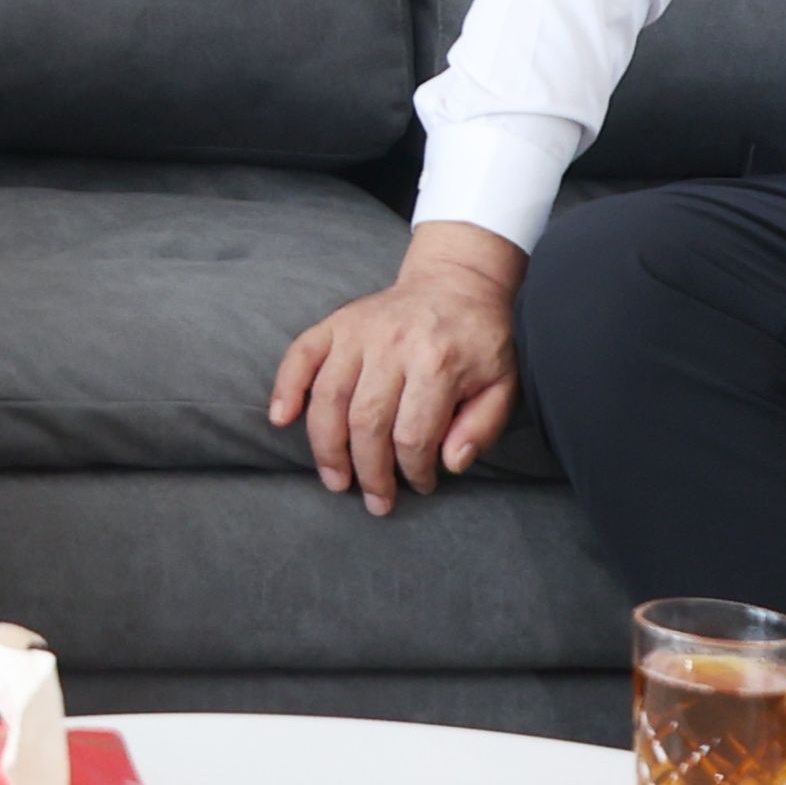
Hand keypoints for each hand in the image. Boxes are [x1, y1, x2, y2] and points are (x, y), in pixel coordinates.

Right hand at [269, 222, 527, 512]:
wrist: (457, 283)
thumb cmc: (481, 341)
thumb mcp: (503, 384)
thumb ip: (482, 426)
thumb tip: (450, 464)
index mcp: (438, 362)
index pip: (414, 434)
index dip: (413, 471)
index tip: (420, 485)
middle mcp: (393, 345)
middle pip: (366, 422)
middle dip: (368, 471)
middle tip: (376, 501)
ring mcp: (359, 332)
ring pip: (329, 397)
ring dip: (326, 447)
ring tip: (335, 480)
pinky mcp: (336, 323)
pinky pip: (300, 355)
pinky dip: (285, 387)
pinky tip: (282, 419)